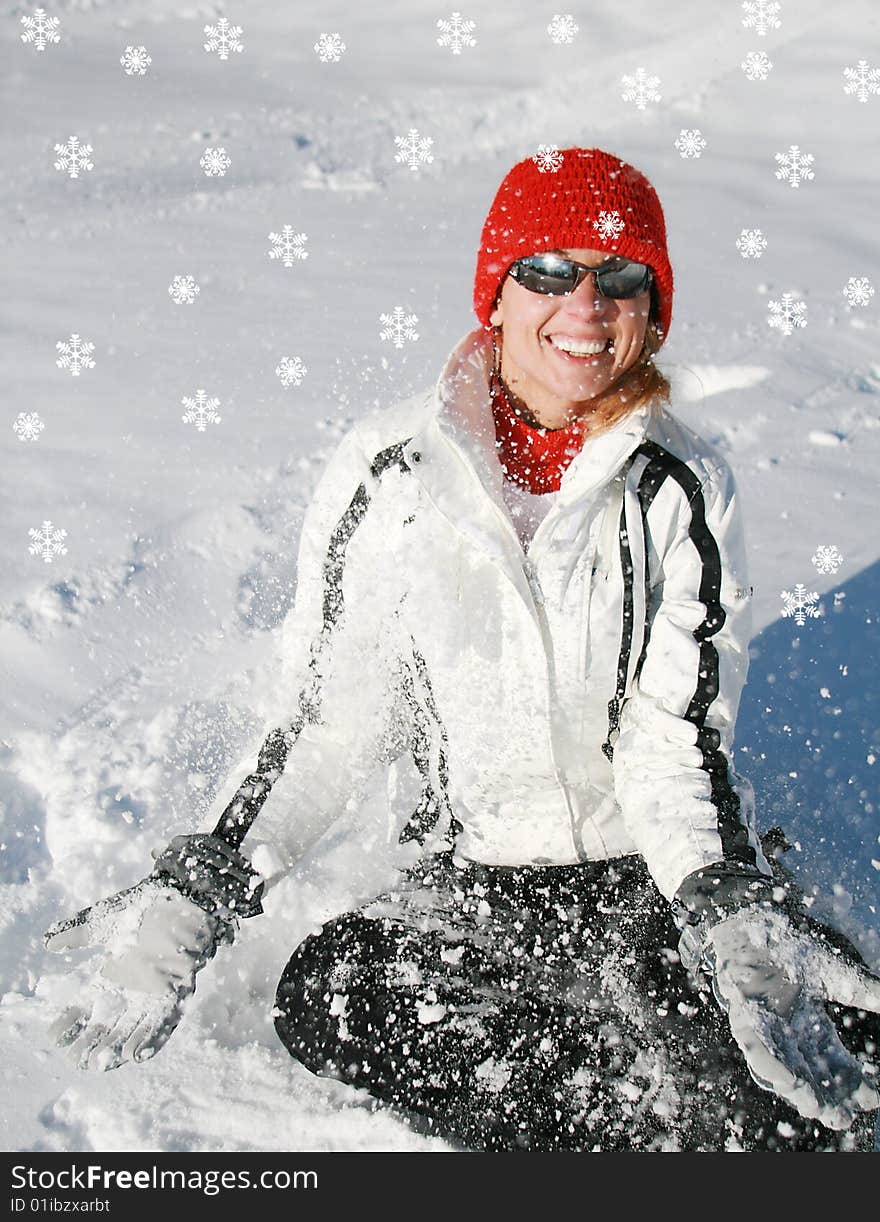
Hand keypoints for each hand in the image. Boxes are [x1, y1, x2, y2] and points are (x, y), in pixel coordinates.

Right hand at [44, 879, 225, 1070]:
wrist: (186, 896)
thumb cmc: (148, 906)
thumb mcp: (108, 919)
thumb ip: (79, 931)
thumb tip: (48, 942)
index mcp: (113, 974)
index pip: (86, 1005)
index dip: (70, 1021)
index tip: (55, 1035)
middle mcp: (131, 989)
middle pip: (107, 1025)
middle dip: (91, 1044)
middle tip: (76, 1059)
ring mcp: (154, 993)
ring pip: (133, 1030)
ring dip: (118, 1048)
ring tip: (101, 1064)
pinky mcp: (176, 991)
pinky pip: (163, 1022)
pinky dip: (151, 1040)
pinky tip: (136, 1056)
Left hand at [705, 906, 879, 1129]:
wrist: (756, 919)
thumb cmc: (792, 945)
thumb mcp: (837, 973)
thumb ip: (867, 992)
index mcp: (812, 1024)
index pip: (836, 1063)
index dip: (854, 1082)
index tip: (872, 1098)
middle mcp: (788, 1032)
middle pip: (811, 1075)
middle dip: (829, 1099)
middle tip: (844, 1118)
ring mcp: (765, 1026)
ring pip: (783, 1070)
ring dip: (801, 1093)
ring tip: (820, 1110)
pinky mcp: (743, 1016)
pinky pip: (756, 1047)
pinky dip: (772, 1066)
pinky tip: (788, 1082)